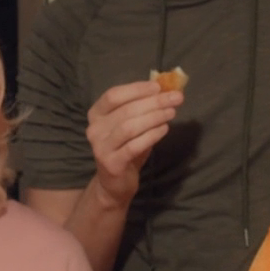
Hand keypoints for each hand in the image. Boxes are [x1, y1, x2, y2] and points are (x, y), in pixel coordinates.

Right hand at [86, 80, 182, 205]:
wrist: (114, 183)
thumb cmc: (126, 147)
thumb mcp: (131, 124)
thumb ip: (142, 107)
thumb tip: (166, 90)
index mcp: (96, 114)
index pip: (114, 95)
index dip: (136, 89)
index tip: (158, 87)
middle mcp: (94, 129)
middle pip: (125, 110)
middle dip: (153, 102)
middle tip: (175, 98)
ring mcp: (101, 147)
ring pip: (129, 127)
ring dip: (154, 117)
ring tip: (171, 113)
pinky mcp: (111, 163)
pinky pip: (134, 145)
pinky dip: (151, 135)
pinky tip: (164, 129)